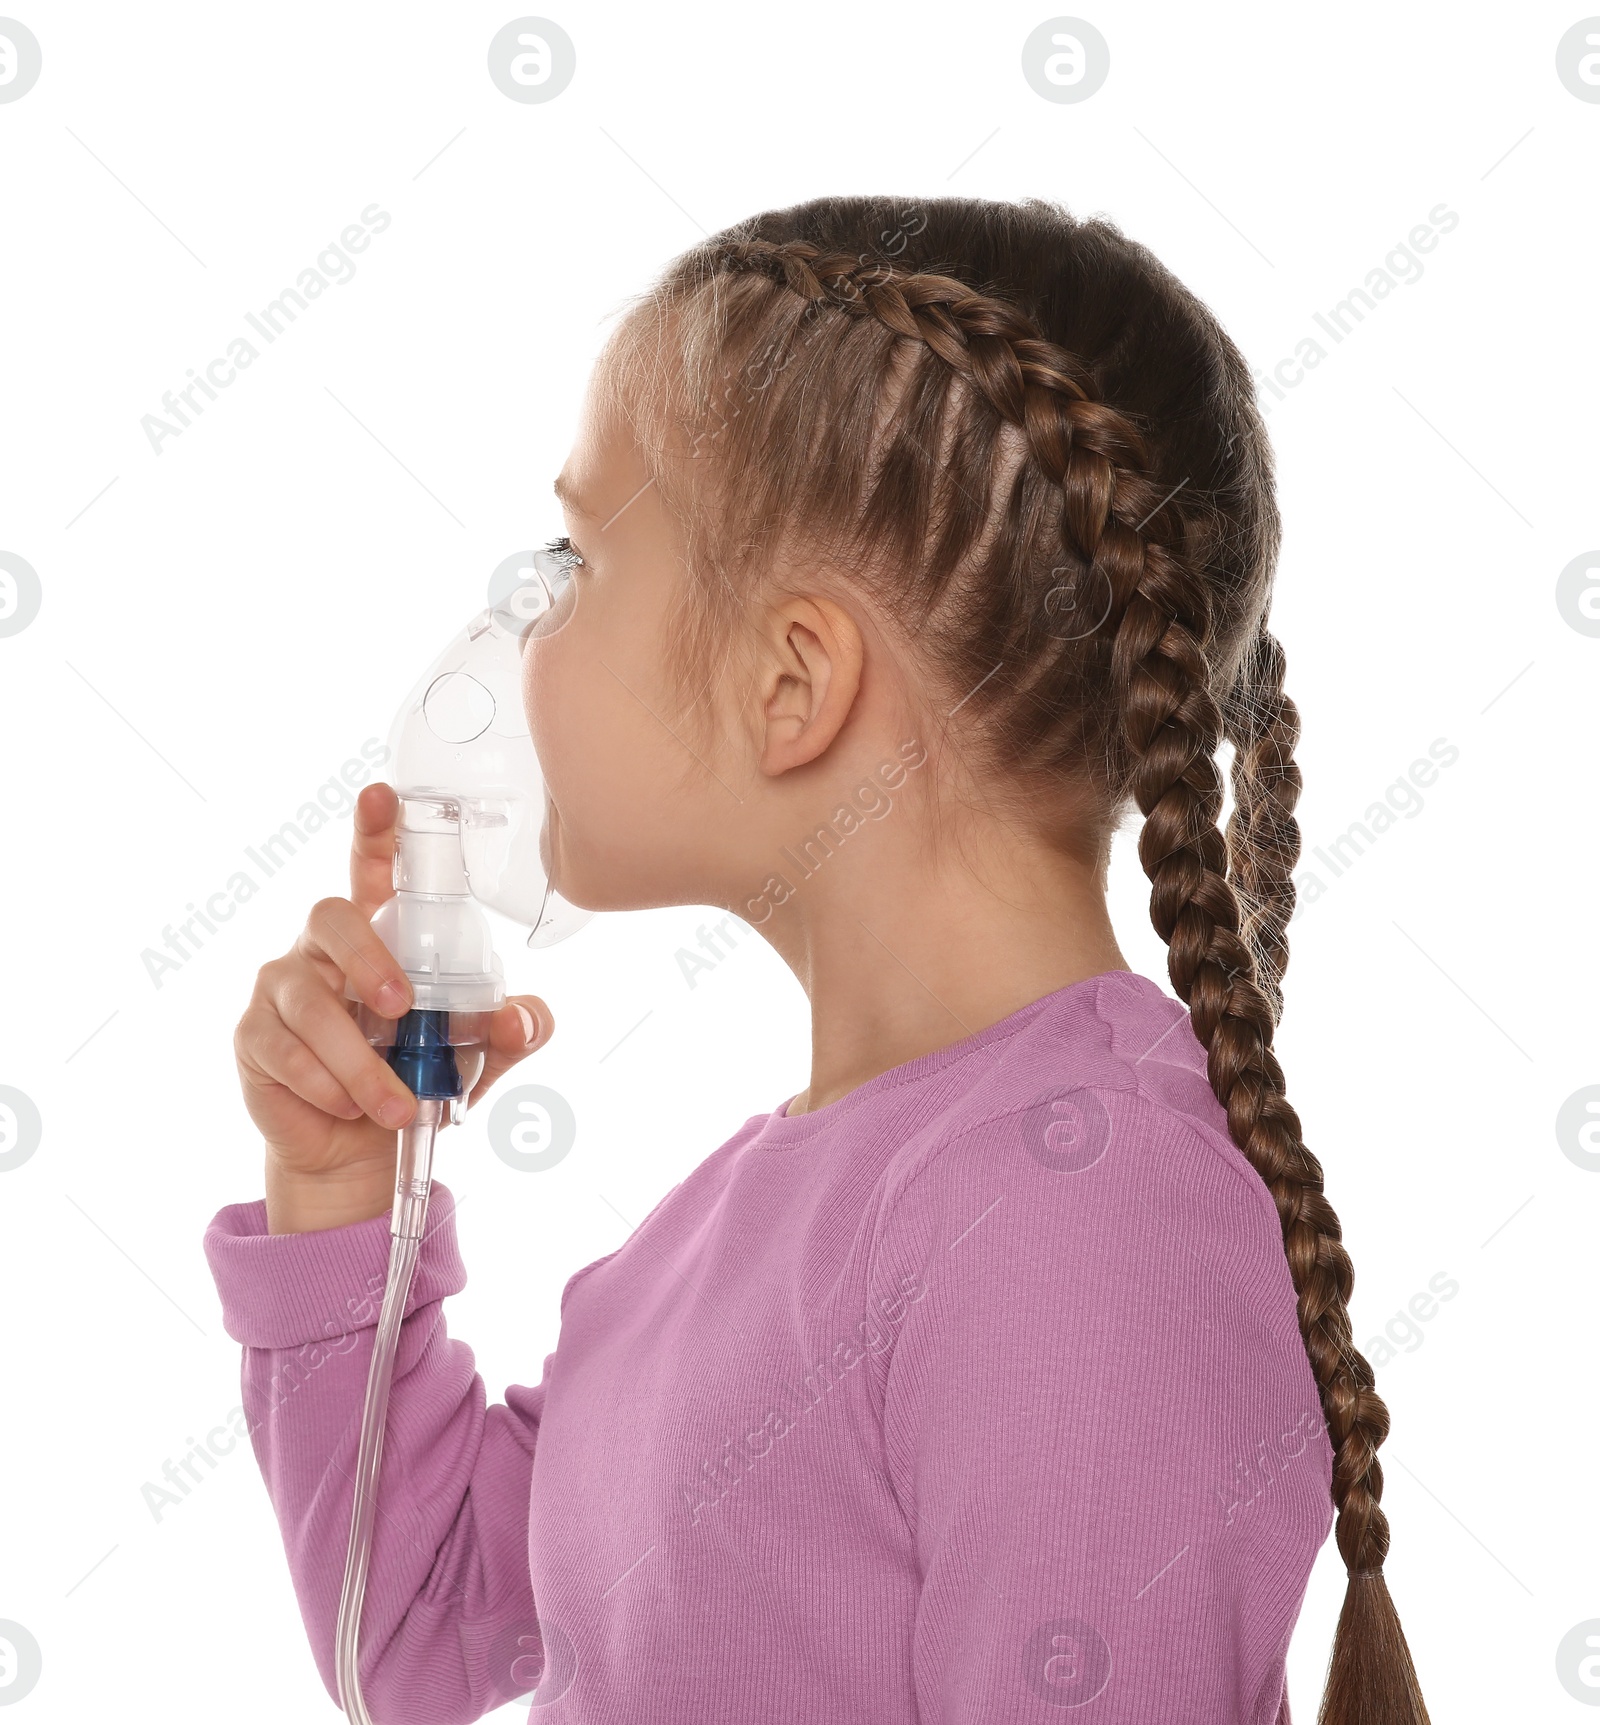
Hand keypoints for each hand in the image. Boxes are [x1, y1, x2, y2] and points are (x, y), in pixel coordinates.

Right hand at [233, 781, 554, 1230]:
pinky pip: (287, 1051)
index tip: (381, 795)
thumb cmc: (416, 1077)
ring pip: (312, 1004)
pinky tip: (348, 1107)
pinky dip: (328, 1085)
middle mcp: (324, 947)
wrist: (362, 1152)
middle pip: (332, 917)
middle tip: (399, 1008)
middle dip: (367, 960)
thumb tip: (522, 1018)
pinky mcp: (255, 1036)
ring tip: (397, 1106)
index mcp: (379, 933)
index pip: (374, 868)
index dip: (375, 830)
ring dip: (360, 1062)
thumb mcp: (476, 1057)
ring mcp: (282, 987)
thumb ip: (507, 1030)